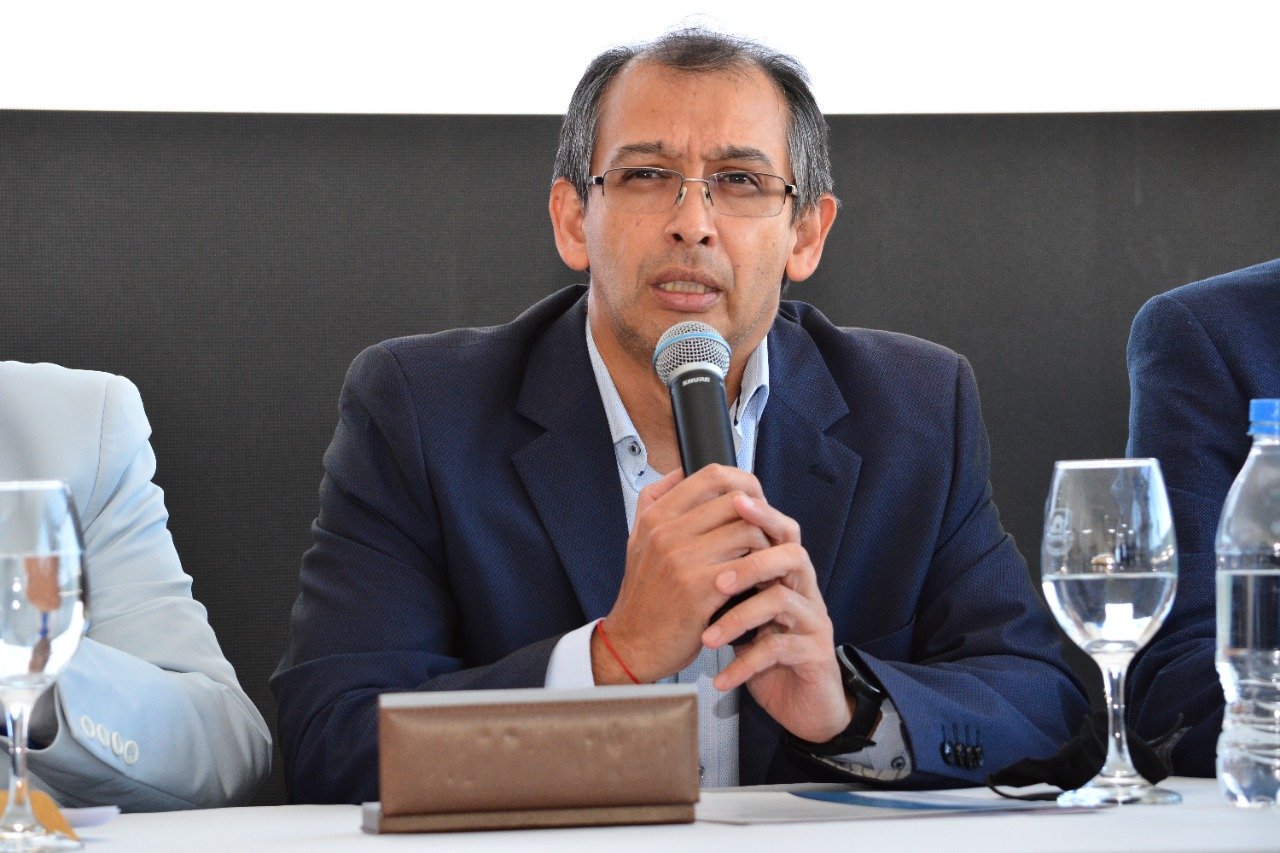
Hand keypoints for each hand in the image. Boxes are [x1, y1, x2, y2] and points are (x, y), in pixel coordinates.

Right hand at [593, 464, 770, 683]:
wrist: (632, 643)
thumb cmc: (644, 595)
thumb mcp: (638, 540)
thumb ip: (654, 502)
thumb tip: (677, 472)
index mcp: (656, 517)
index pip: (711, 476)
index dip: (743, 482)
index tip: (755, 499)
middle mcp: (667, 534)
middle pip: (737, 502)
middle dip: (761, 516)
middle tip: (767, 534)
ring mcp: (682, 561)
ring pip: (748, 531)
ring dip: (765, 545)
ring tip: (764, 559)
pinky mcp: (699, 591)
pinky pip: (748, 567)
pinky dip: (762, 572)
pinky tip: (761, 581)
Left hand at [701, 494, 853, 743]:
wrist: (800, 703)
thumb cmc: (765, 652)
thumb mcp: (742, 614)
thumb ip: (726, 580)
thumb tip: (688, 543)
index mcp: (784, 574)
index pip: (779, 531)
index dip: (761, 515)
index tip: (732, 504)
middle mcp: (804, 591)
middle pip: (793, 555)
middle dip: (756, 560)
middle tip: (719, 580)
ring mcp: (813, 621)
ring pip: (783, 602)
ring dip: (741, 617)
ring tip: (709, 637)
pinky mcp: (815, 654)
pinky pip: (781, 649)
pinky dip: (746, 664)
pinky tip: (721, 677)